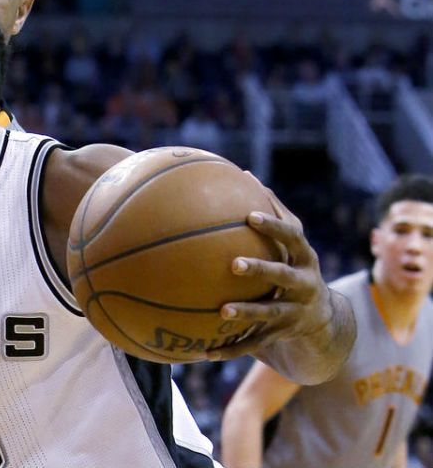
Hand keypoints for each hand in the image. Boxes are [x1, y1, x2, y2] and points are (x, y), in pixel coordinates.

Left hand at [206, 190, 333, 360]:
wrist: (322, 321)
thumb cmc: (295, 267)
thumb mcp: (292, 244)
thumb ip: (272, 211)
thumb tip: (243, 173)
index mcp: (305, 258)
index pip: (292, 237)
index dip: (273, 227)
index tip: (249, 216)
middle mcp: (303, 285)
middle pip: (283, 276)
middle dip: (261, 270)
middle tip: (234, 264)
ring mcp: (294, 313)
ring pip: (269, 313)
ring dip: (247, 312)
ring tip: (222, 311)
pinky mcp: (279, 336)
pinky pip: (252, 345)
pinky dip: (228, 349)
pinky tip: (202, 353)